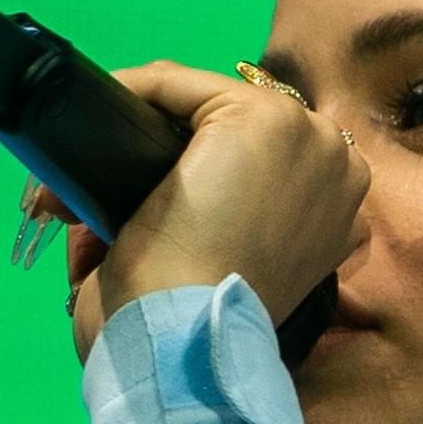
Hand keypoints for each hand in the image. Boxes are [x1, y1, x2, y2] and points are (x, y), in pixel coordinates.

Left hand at [67, 63, 363, 348]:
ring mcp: (307, 135)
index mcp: (338, 213)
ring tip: (84, 175)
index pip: (260, 162)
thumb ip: (218, 232)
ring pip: (204, 102)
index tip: (130, 202)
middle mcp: (337, 166)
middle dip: (165, 150)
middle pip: (236, 127)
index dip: (194, 173)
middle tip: (96, 192)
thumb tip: (128, 210)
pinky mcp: (261, 114)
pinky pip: (176, 84)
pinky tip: (94, 128)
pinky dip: (126, 98)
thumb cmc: (200, 330)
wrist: (191, 340)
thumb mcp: (225, 277)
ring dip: (142, 127)